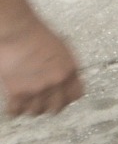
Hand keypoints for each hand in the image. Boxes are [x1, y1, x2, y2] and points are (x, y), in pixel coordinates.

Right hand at [0, 0, 83, 116]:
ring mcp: (38, 88)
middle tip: (41, 101)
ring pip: (36, 112)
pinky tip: (13, 104)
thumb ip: (65, 66)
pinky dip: (14, 110)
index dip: (68, 98)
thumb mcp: (62, 49)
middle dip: (49, 106)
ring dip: (31, 107)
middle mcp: (57, 82)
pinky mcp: (18, 91)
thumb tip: (65, 79)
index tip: (61, 97)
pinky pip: (16, 111)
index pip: (76, 95)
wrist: (19, 31)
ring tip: (26, 101)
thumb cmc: (38, 35)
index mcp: (70, 70)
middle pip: (56, 108)